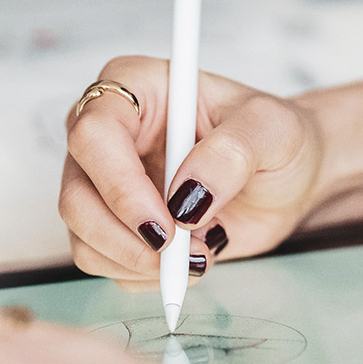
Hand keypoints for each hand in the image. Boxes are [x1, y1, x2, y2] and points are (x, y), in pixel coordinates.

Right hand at [60, 56, 323, 290]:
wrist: (287, 177)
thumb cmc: (276, 138)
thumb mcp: (273, 130)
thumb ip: (233, 153)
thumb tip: (187, 196)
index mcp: (134, 88)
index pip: (93, 135)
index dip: (120, 186)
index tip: (167, 222)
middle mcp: (107, 134)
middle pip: (75, 197)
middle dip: (127, 238)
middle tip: (184, 252)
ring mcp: (104, 182)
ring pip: (83, 237)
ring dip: (140, 262)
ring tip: (201, 249)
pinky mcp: (113, 223)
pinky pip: (104, 263)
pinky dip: (146, 275)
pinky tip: (189, 257)